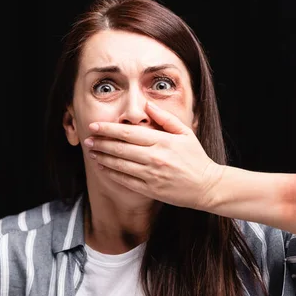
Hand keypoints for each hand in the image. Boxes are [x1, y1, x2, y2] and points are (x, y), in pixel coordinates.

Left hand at [83, 102, 225, 210]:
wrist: (207, 186)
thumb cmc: (196, 158)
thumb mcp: (185, 133)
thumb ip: (165, 118)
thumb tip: (146, 106)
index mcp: (162, 141)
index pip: (129, 133)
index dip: (108, 129)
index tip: (94, 126)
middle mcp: (155, 158)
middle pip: (120, 148)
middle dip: (101, 143)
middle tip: (88, 139)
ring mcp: (151, 175)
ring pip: (120, 165)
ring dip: (102, 157)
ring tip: (91, 152)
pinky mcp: (150, 189)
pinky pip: (125, 180)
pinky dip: (111, 173)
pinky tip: (103, 167)